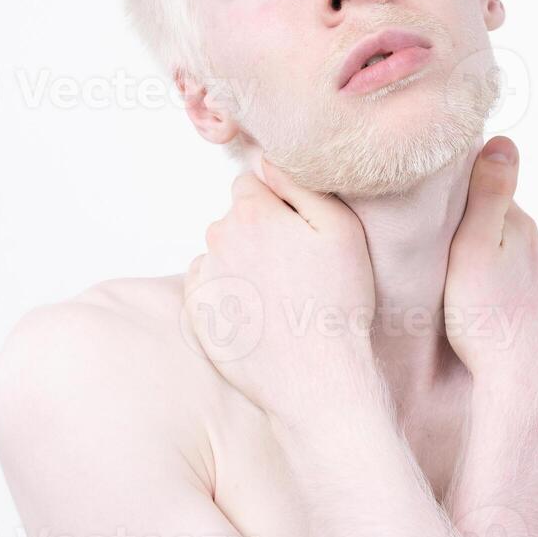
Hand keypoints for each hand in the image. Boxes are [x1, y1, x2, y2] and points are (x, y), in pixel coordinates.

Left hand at [183, 151, 381, 428]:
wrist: (315, 377)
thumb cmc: (337, 302)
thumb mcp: (340, 229)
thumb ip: (300, 183)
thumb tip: (268, 159)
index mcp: (251, 212)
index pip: (252, 182)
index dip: (279, 203)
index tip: (301, 231)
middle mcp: (217, 238)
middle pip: (236, 217)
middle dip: (259, 230)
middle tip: (297, 265)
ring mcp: (205, 277)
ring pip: (222, 252)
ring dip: (243, 261)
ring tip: (281, 293)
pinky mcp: (197, 313)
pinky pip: (209, 285)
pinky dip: (228, 292)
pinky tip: (260, 312)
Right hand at [444, 137, 537, 397]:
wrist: (526, 390)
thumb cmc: (488, 321)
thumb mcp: (474, 250)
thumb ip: (489, 194)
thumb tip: (503, 140)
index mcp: (521, 231)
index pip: (494, 198)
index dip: (466, 199)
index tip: (440, 204)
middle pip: (512, 234)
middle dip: (487, 236)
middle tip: (448, 251)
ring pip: (527, 269)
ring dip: (505, 272)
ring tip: (474, 290)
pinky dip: (524, 306)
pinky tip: (505, 320)